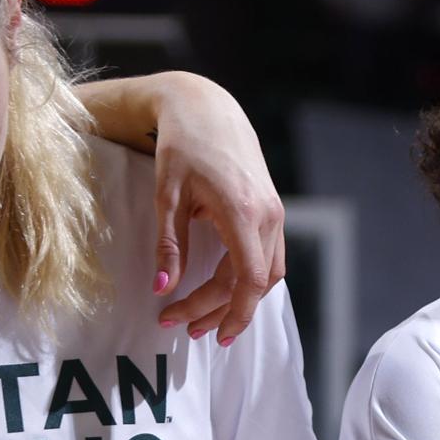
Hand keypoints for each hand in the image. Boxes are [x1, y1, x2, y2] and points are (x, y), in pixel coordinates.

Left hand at [146, 75, 286, 343]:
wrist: (207, 108)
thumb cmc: (183, 147)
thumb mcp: (167, 196)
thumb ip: (169, 246)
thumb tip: (163, 289)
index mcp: (243, 212)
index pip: (248, 279)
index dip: (230, 312)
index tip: (202, 331)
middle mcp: (268, 216)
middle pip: (255, 283)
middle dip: (221, 311)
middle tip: (185, 327)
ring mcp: (275, 214)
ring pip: (267, 274)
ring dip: (238, 300)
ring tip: (203, 317)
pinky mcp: (272, 212)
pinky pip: (269, 258)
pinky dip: (248, 280)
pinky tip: (224, 289)